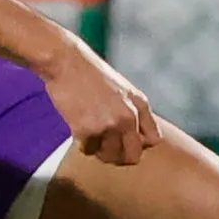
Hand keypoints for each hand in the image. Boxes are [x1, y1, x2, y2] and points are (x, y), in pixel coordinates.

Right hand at [36, 34, 160, 165]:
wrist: (65, 61)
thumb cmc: (89, 72)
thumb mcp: (122, 89)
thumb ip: (132, 111)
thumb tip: (133, 138)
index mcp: (139, 103)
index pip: (153, 139)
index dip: (138, 144)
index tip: (125, 140)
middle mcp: (129, 116)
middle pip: (133, 156)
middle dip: (119, 156)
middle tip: (107, 148)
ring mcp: (109, 124)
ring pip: (109, 157)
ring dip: (99, 151)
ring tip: (91, 136)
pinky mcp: (87, 130)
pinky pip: (88, 150)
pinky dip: (82, 143)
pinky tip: (77, 127)